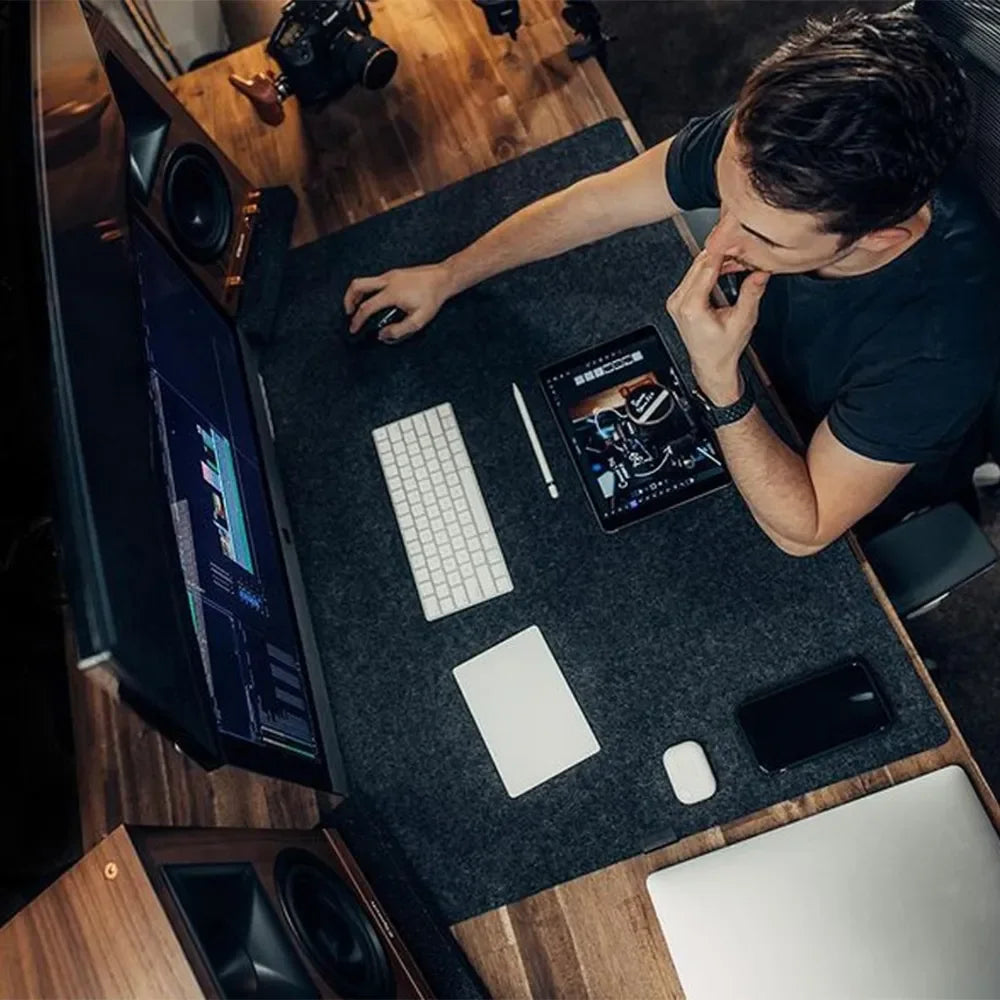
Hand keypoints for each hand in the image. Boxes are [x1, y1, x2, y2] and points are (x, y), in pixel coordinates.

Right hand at [343, 263, 453, 342]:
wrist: (443, 278)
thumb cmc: (433, 298)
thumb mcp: (419, 320)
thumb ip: (399, 330)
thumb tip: (383, 334)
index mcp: (392, 293)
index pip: (367, 307)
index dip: (357, 320)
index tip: (354, 328)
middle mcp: (387, 281)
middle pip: (357, 286)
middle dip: (348, 300)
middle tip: (349, 313)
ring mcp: (390, 275)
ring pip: (364, 281)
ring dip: (356, 294)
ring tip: (357, 307)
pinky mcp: (394, 273)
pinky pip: (374, 280)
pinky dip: (367, 290)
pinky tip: (374, 299)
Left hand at [665, 248, 769, 403]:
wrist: (711, 365)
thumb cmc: (724, 349)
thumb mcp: (743, 320)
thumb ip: (751, 294)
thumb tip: (760, 273)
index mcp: (692, 307)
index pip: (707, 267)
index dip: (724, 251)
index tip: (737, 240)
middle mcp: (679, 302)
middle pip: (699, 264)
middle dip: (721, 253)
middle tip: (741, 247)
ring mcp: (676, 301)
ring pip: (695, 268)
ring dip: (715, 260)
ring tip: (736, 258)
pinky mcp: (678, 301)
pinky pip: (692, 276)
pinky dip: (708, 269)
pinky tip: (723, 268)